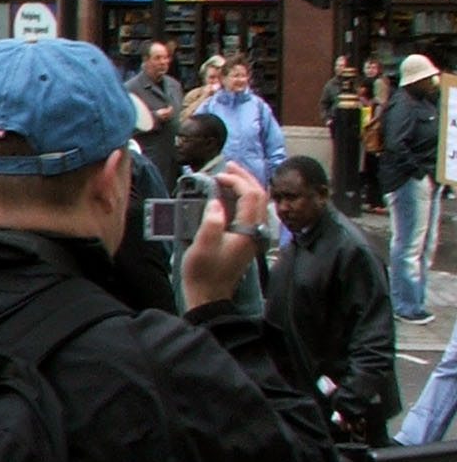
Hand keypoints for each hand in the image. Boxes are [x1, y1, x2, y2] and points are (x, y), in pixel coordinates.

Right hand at [180, 163, 268, 307]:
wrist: (209, 295)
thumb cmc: (203, 272)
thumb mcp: (202, 246)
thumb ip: (211, 222)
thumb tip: (216, 202)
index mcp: (248, 231)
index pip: (250, 196)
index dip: (236, 182)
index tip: (217, 177)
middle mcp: (255, 232)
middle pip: (260, 196)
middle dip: (245, 178)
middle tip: (228, 165)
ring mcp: (252, 236)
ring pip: (257, 204)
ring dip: (245, 186)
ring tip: (229, 176)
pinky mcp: (246, 240)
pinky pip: (250, 212)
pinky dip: (242, 198)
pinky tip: (227, 195)